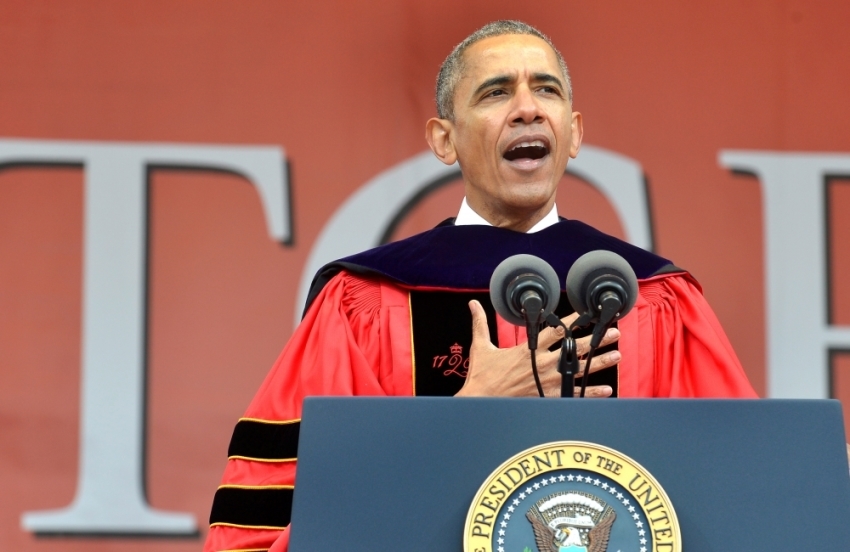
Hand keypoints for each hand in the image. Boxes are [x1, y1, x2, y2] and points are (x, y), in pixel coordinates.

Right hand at [455, 300, 620, 397]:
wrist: (480, 402)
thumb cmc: (482, 376)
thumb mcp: (481, 346)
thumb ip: (480, 323)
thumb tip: (472, 305)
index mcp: (528, 349)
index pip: (554, 330)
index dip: (572, 320)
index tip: (586, 313)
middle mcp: (542, 364)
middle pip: (574, 348)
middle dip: (595, 339)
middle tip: (613, 333)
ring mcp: (547, 381)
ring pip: (579, 370)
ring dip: (600, 363)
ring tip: (617, 355)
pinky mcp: (548, 397)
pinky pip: (574, 395)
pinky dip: (592, 393)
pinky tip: (607, 390)